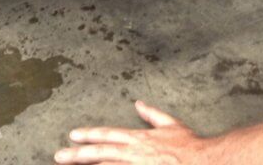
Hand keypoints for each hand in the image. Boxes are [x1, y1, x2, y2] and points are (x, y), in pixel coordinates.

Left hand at [54, 101, 217, 163]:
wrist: (204, 162)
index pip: (107, 134)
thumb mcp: (171, 124)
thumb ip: (152, 115)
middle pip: (100, 153)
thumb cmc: (190, 146)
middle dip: (77, 155)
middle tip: (59, 156)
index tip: (73, 135)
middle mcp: (133, 153)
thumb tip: (139, 103)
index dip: (89, 134)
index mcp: (138, 138)